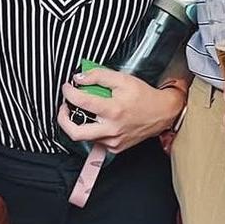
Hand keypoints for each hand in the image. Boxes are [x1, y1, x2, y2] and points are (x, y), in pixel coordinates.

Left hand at [57, 68, 185, 154]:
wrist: (162, 113)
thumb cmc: (144, 96)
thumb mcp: (122, 79)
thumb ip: (99, 76)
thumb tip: (80, 78)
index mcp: (113, 110)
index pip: (81, 102)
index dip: (69, 92)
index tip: (68, 87)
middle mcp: (111, 129)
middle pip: (75, 132)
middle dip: (62, 119)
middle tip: (64, 107)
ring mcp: (113, 141)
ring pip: (84, 137)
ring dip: (77, 123)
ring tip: (80, 110)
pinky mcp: (115, 148)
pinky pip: (95, 140)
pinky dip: (91, 129)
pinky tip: (95, 119)